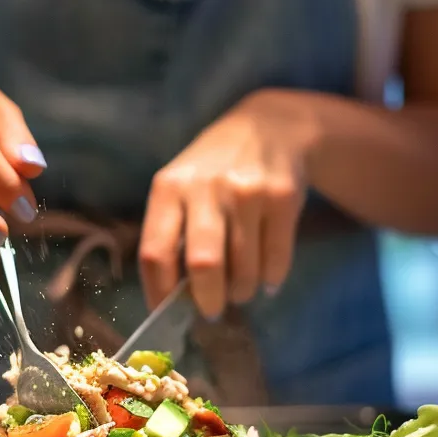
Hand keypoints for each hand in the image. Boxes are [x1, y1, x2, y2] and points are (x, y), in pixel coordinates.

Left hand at [139, 91, 312, 319]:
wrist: (271, 124)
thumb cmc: (214, 167)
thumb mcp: (182, 186)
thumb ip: (173, 231)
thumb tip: (173, 296)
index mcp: (169, 188)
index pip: (155, 252)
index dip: (158, 291)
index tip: (167, 312)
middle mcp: (205, 188)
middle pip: (203, 265)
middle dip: (207, 300)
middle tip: (212, 311)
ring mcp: (246, 192)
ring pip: (243, 268)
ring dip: (241, 291)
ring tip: (240, 290)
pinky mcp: (283, 197)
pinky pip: (276, 259)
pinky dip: (270, 279)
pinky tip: (266, 278)